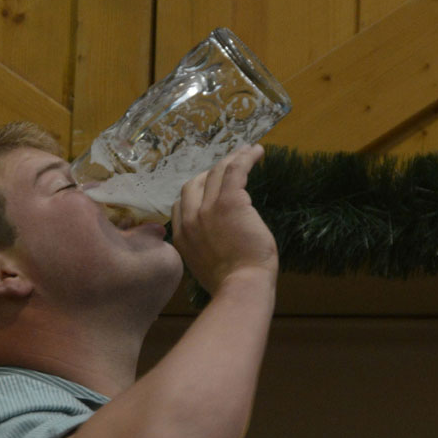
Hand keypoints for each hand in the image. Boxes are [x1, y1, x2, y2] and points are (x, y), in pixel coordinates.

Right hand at [170, 145, 277, 295]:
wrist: (240, 286)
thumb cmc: (229, 284)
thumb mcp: (204, 268)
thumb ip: (202, 249)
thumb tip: (214, 243)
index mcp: (182, 236)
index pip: (181, 203)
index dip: (196, 192)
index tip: (212, 188)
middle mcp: (189, 218)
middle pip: (195, 183)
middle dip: (211, 172)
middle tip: (229, 166)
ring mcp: (207, 208)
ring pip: (216, 172)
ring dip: (232, 158)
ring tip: (246, 151)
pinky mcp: (229, 201)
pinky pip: (235, 170)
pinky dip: (245, 158)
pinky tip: (256, 152)